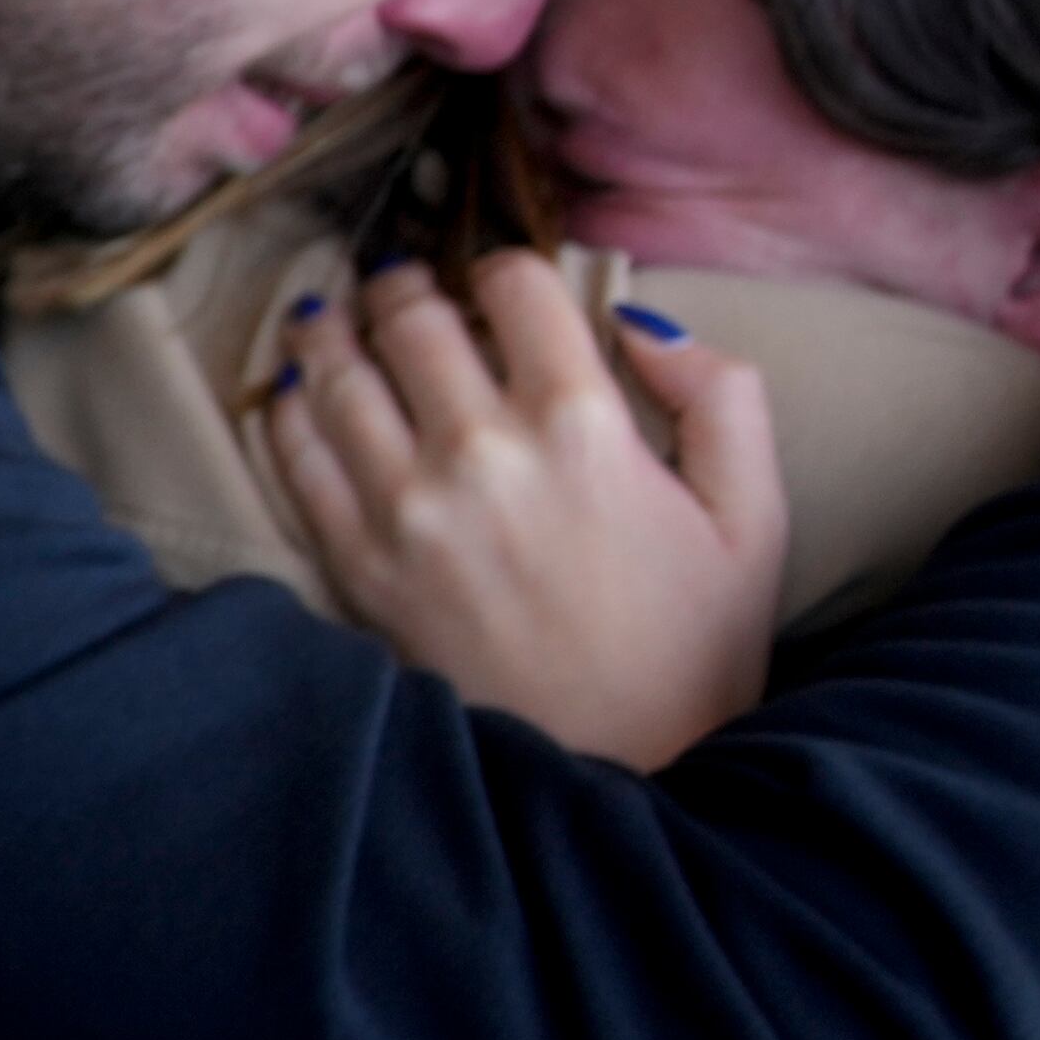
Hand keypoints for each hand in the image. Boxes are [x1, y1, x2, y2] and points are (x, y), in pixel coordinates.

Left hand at [261, 255, 784, 771]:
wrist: (616, 770)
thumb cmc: (691, 644)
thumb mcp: (753, 513)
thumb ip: (721, 394)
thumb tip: (637, 318)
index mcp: (584, 425)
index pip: (517, 288)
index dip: (505, 269)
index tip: (495, 282)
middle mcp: (483, 454)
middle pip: (414, 321)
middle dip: (405, 288)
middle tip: (397, 285)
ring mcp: (406, 510)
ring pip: (340, 378)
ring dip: (329, 333)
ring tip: (325, 315)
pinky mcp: (356, 565)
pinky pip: (298, 461)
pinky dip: (286, 412)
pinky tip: (290, 392)